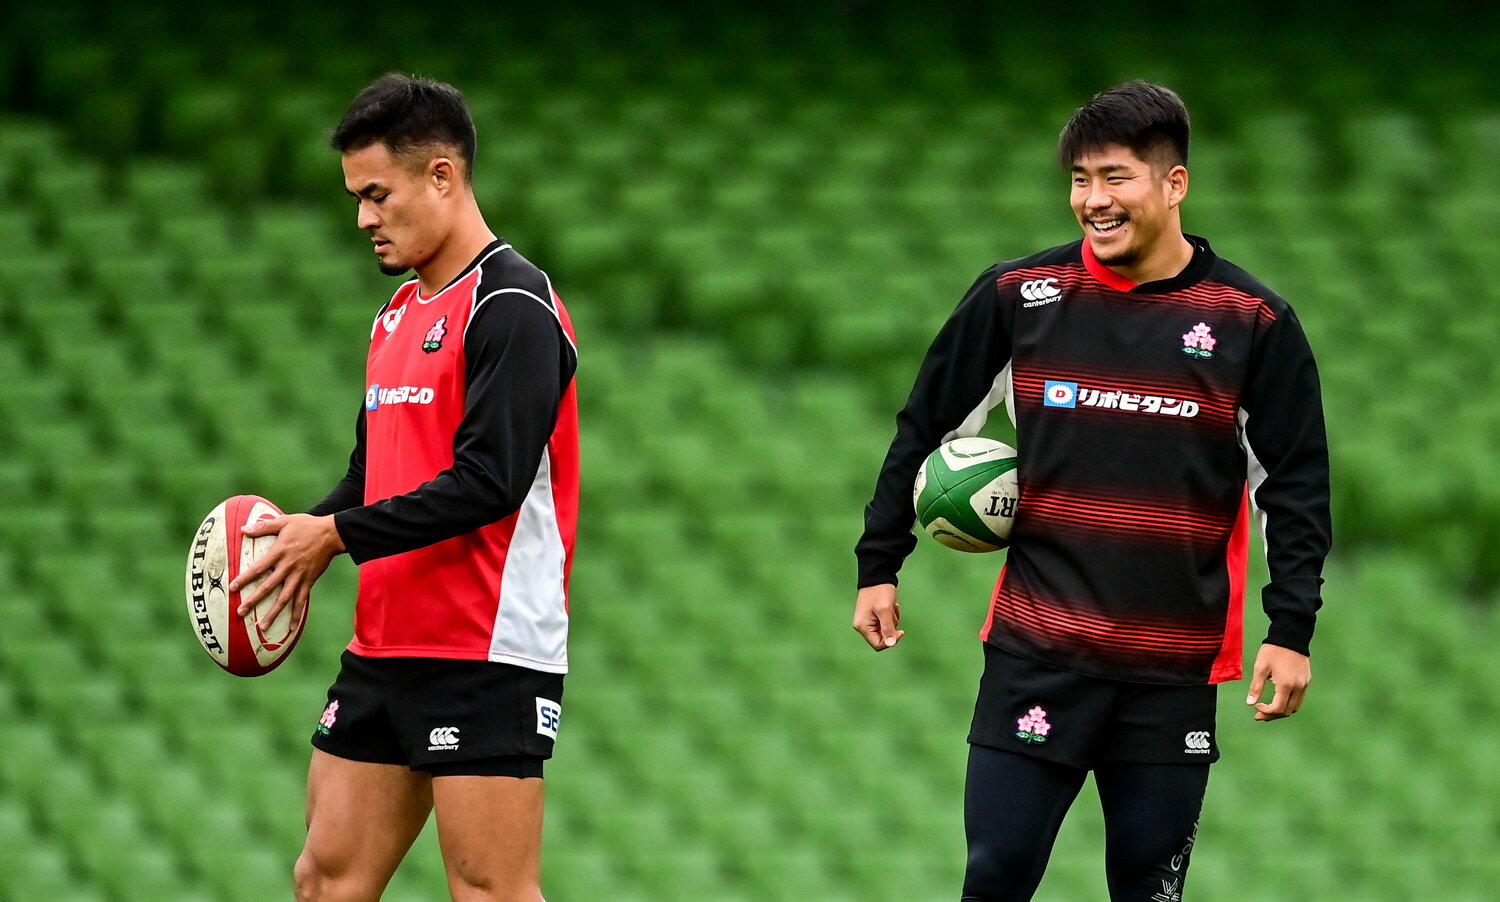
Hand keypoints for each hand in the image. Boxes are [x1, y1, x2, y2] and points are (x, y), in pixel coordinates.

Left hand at [230, 514, 344, 629]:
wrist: (332, 534)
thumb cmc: (307, 525)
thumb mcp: (284, 521)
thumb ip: (263, 526)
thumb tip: (243, 529)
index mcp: (279, 552)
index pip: (258, 568)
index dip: (245, 578)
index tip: (233, 588)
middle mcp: (288, 567)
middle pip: (268, 586)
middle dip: (254, 600)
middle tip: (240, 612)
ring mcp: (300, 576)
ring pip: (284, 598)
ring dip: (273, 612)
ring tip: (263, 626)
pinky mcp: (309, 581)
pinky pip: (302, 600)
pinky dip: (297, 614)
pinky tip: (292, 627)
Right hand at [852, 584, 904, 650]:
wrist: (877, 575)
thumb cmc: (880, 592)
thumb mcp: (885, 611)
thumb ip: (888, 629)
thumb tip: (890, 644)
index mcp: (863, 626)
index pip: (878, 644)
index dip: (891, 640)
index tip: (900, 631)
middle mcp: (862, 625)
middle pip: (882, 637)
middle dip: (891, 627)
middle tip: (893, 614)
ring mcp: (867, 620)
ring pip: (885, 630)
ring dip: (892, 620)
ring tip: (892, 607)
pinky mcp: (872, 615)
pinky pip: (884, 622)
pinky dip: (890, 616)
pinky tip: (891, 606)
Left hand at [1246, 643, 1310, 721]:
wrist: (1291, 636)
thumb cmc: (1273, 650)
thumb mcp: (1260, 667)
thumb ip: (1256, 687)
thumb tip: (1250, 703)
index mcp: (1286, 685)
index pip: (1278, 708)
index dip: (1266, 711)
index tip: (1256, 706)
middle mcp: (1298, 687)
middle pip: (1287, 711)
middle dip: (1272, 715)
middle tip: (1258, 715)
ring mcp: (1304, 684)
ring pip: (1295, 707)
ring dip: (1281, 711)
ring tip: (1267, 710)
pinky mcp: (1307, 680)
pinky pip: (1299, 698)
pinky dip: (1289, 703)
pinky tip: (1278, 700)